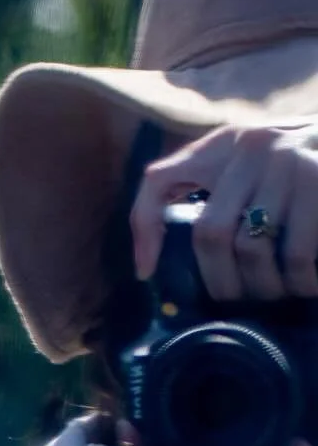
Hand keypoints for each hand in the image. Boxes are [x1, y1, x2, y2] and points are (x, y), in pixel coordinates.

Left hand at [130, 123, 317, 299]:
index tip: (147, 273)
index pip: (159, 180)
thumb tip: (161, 260)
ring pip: (251, 248)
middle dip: (221, 280)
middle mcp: (251, 146)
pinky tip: (308, 287)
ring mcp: (289, 161)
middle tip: (237, 301)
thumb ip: (220, 188)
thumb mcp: (259, 161)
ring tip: (278, 296)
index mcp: (225, 144)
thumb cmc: (309, 162)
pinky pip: (296, 253)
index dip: (145, 229)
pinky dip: (300, 282)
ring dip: (264, 286)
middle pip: (209, 234)